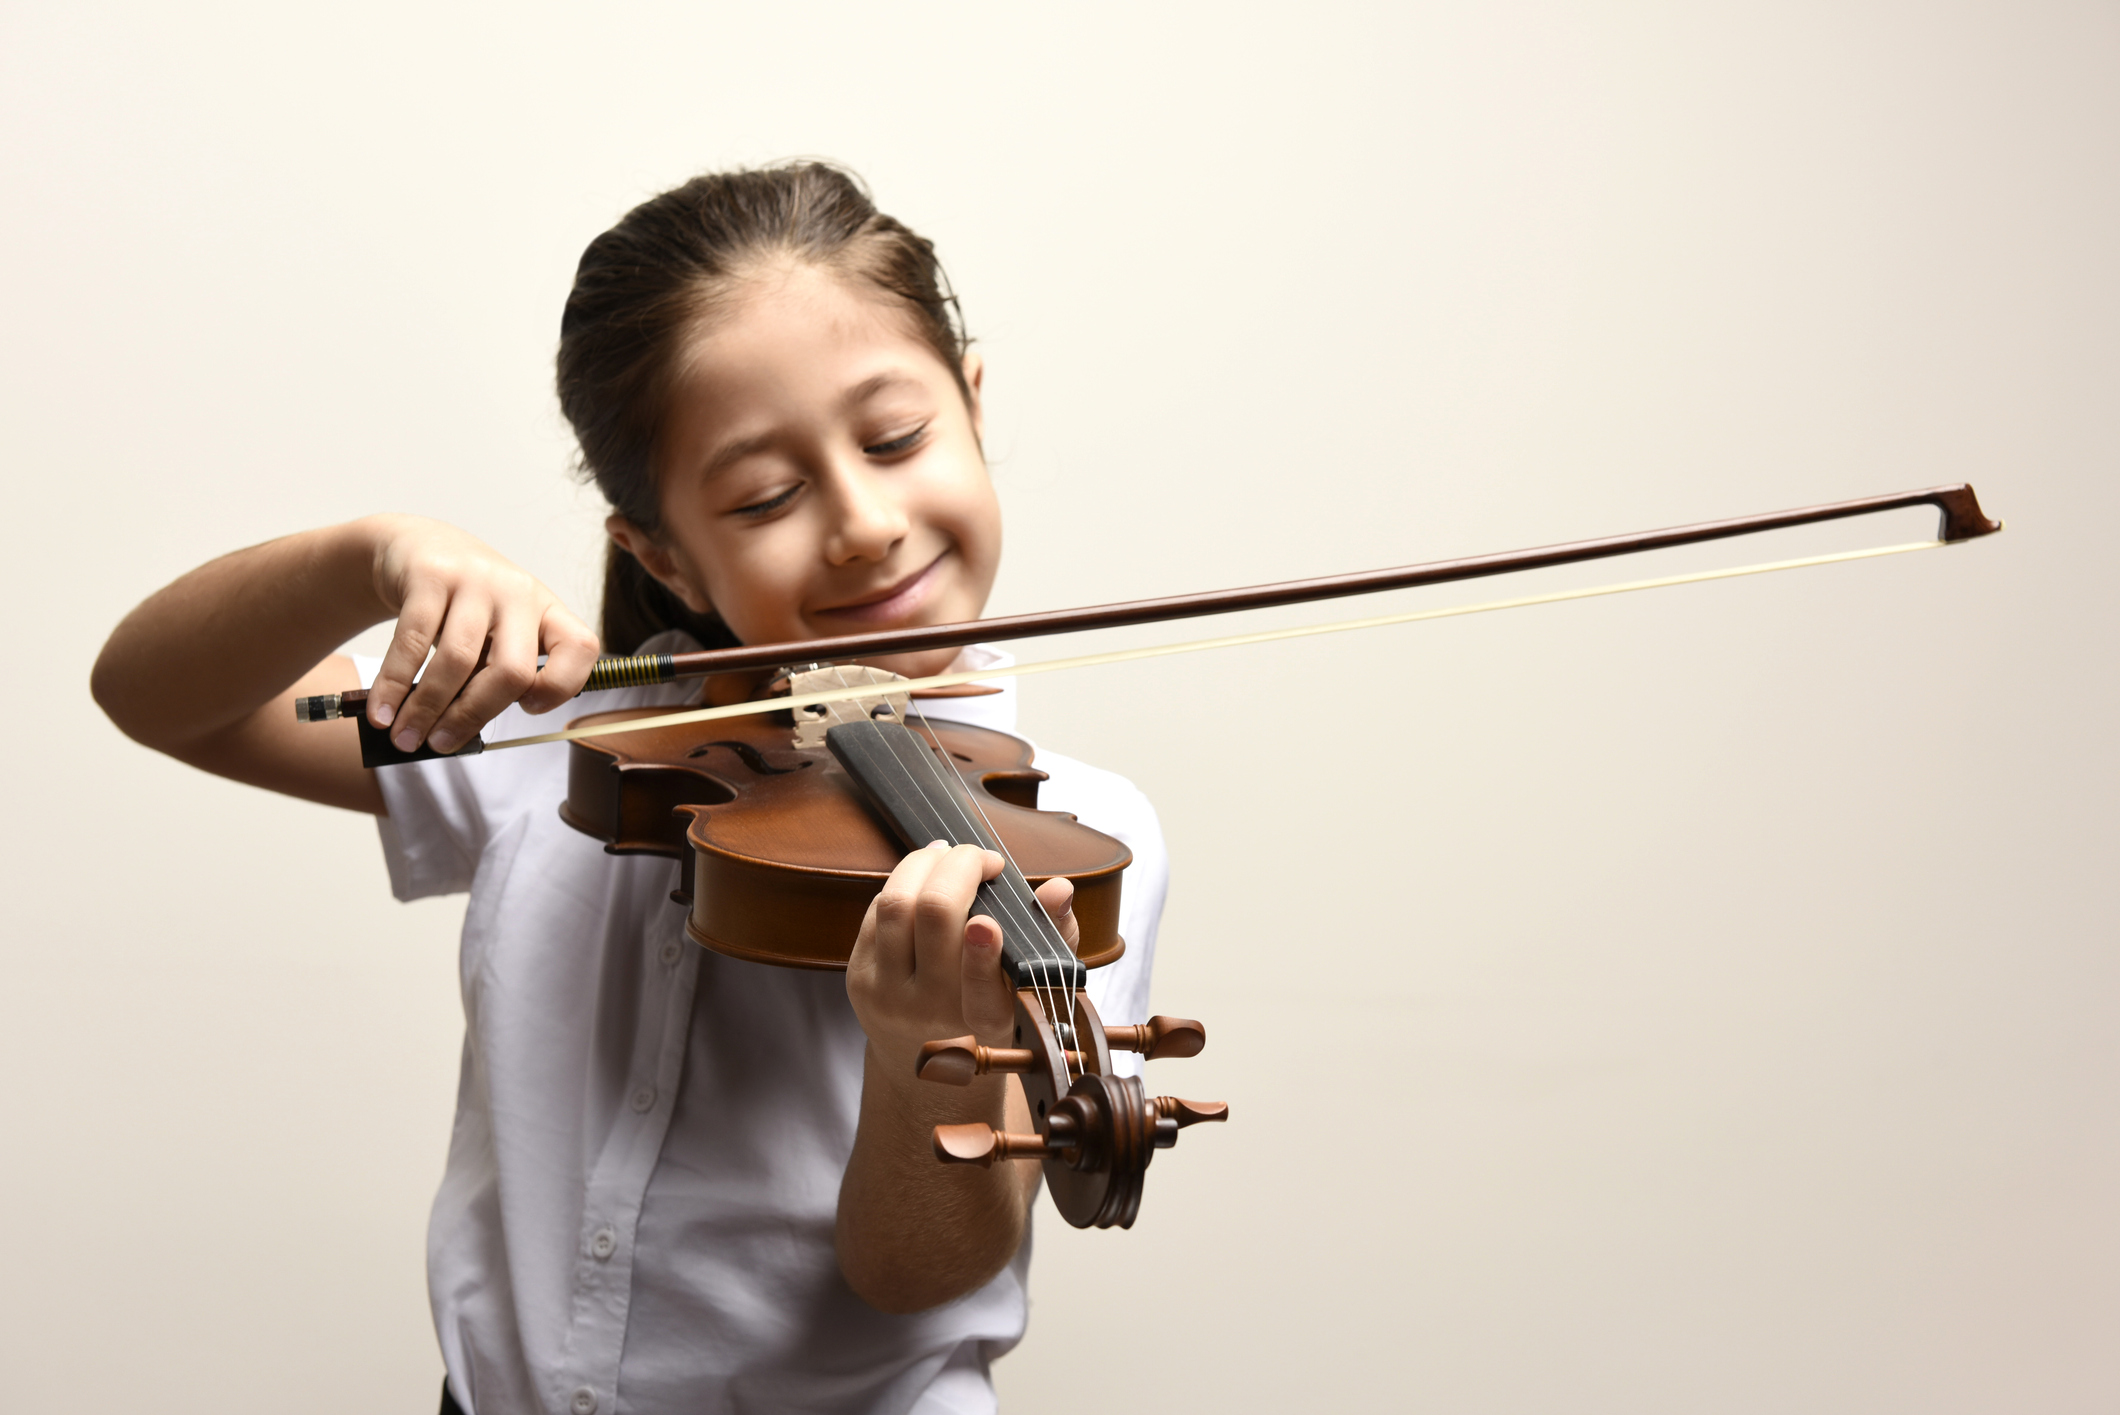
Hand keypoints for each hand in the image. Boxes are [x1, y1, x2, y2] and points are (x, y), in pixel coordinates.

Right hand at [362, 515, 600, 752]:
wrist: (417, 547)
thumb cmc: (462, 606)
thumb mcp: (494, 633)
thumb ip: (490, 676)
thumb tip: (459, 735)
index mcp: (547, 611)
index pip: (580, 649)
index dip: (562, 687)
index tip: (527, 710)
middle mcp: (519, 593)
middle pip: (512, 671)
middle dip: (472, 716)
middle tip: (440, 744)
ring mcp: (477, 581)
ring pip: (459, 661)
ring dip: (427, 709)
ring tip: (405, 737)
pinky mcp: (432, 575)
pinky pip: (413, 642)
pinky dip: (395, 685)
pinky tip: (382, 711)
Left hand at [846, 842, 1080, 1068]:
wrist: (921, 1055)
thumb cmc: (987, 1004)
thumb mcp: (1028, 981)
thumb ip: (1053, 935)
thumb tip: (1059, 889)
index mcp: (986, 1021)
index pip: (981, 994)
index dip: (980, 956)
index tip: (986, 923)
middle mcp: (933, 1012)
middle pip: (934, 919)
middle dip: (960, 868)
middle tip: (982, 858)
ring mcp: (889, 995)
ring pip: (896, 905)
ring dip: (925, 864)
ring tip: (949, 854)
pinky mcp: (858, 978)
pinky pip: (875, 911)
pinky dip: (903, 882)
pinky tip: (924, 875)